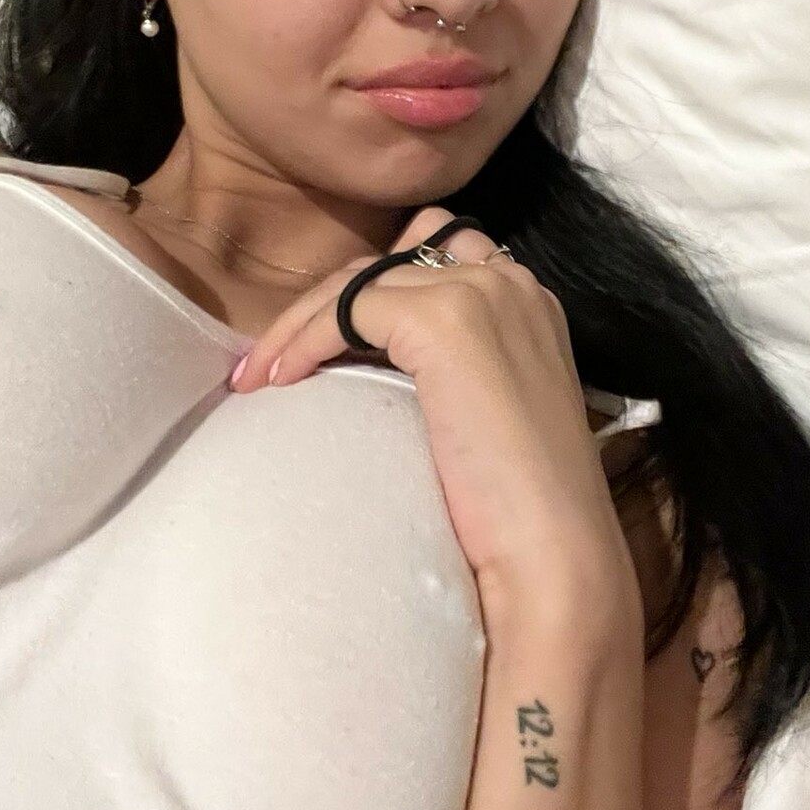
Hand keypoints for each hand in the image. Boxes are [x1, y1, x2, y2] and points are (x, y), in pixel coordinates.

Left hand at [228, 206, 637, 613]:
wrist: (551, 552)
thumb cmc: (515, 508)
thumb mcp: (481, 411)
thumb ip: (446, 367)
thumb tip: (363, 357)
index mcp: (524, 300)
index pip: (425, 258)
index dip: (359, 297)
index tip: (313, 349)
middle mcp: (508, 281)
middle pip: (385, 263)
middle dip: (319, 305)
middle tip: (267, 363)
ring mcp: (479, 294)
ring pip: (358, 281)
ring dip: (299, 323)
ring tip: (257, 374)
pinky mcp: (445, 320)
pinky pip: (347, 309)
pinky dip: (304, 340)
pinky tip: (281, 380)